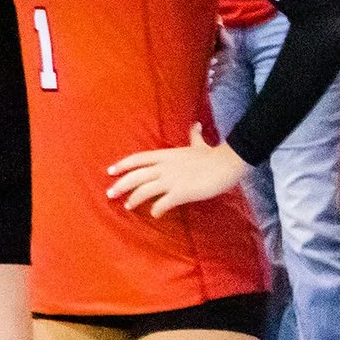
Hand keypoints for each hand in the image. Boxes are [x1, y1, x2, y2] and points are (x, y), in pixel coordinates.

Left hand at [107, 123, 246, 217]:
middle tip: (110, 194)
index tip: (110, 171)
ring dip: (133, 199)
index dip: (122, 165)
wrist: (228, 163)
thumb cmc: (214, 154)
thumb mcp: (199, 143)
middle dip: (120, 185)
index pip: (137, 159)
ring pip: (144, 191)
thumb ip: (193, 136)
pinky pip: (162, 204)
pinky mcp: (181, 193)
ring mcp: (171, 180)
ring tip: (128, 206)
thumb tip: (195, 125)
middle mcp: (164, 167)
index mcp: (166, 155)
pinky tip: (155, 214)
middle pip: (135, 176)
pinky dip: (156, 210)